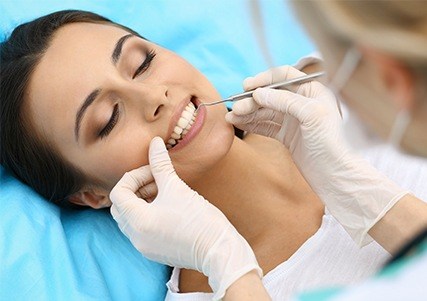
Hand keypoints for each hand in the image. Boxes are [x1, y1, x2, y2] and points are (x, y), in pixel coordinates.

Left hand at [110, 137, 261, 299]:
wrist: (219, 250)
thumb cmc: (200, 219)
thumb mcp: (177, 188)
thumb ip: (161, 164)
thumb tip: (155, 142)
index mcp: (138, 221)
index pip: (118, 193)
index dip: (134, 177)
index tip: (153, 172)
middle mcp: (136, 237)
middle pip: (120, 207)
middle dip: (135, 189)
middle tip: (156, 181)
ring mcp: (144, 247)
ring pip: (130, 219)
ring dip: (142, 202)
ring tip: (164, 193)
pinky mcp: (155, 251)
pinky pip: (141, 230)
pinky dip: (148, 215)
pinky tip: (168, 208)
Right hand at [226, 65, 407, 245]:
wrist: (334, 174)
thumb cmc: (331, 142)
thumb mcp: (311, 114)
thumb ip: (285, 101)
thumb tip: (258, 93)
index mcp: (312, 91)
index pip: (284, 76)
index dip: (265, 79)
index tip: (247, 86)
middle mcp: (302, 102)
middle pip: (271, 95)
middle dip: (252, 100)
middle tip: (236, 108)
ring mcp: (293, 120)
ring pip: (265, 111)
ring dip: (248, 113)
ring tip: (232, 117)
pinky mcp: (286, 136)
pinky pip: (265, 125)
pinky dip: (252, 124)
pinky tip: (239, 123)